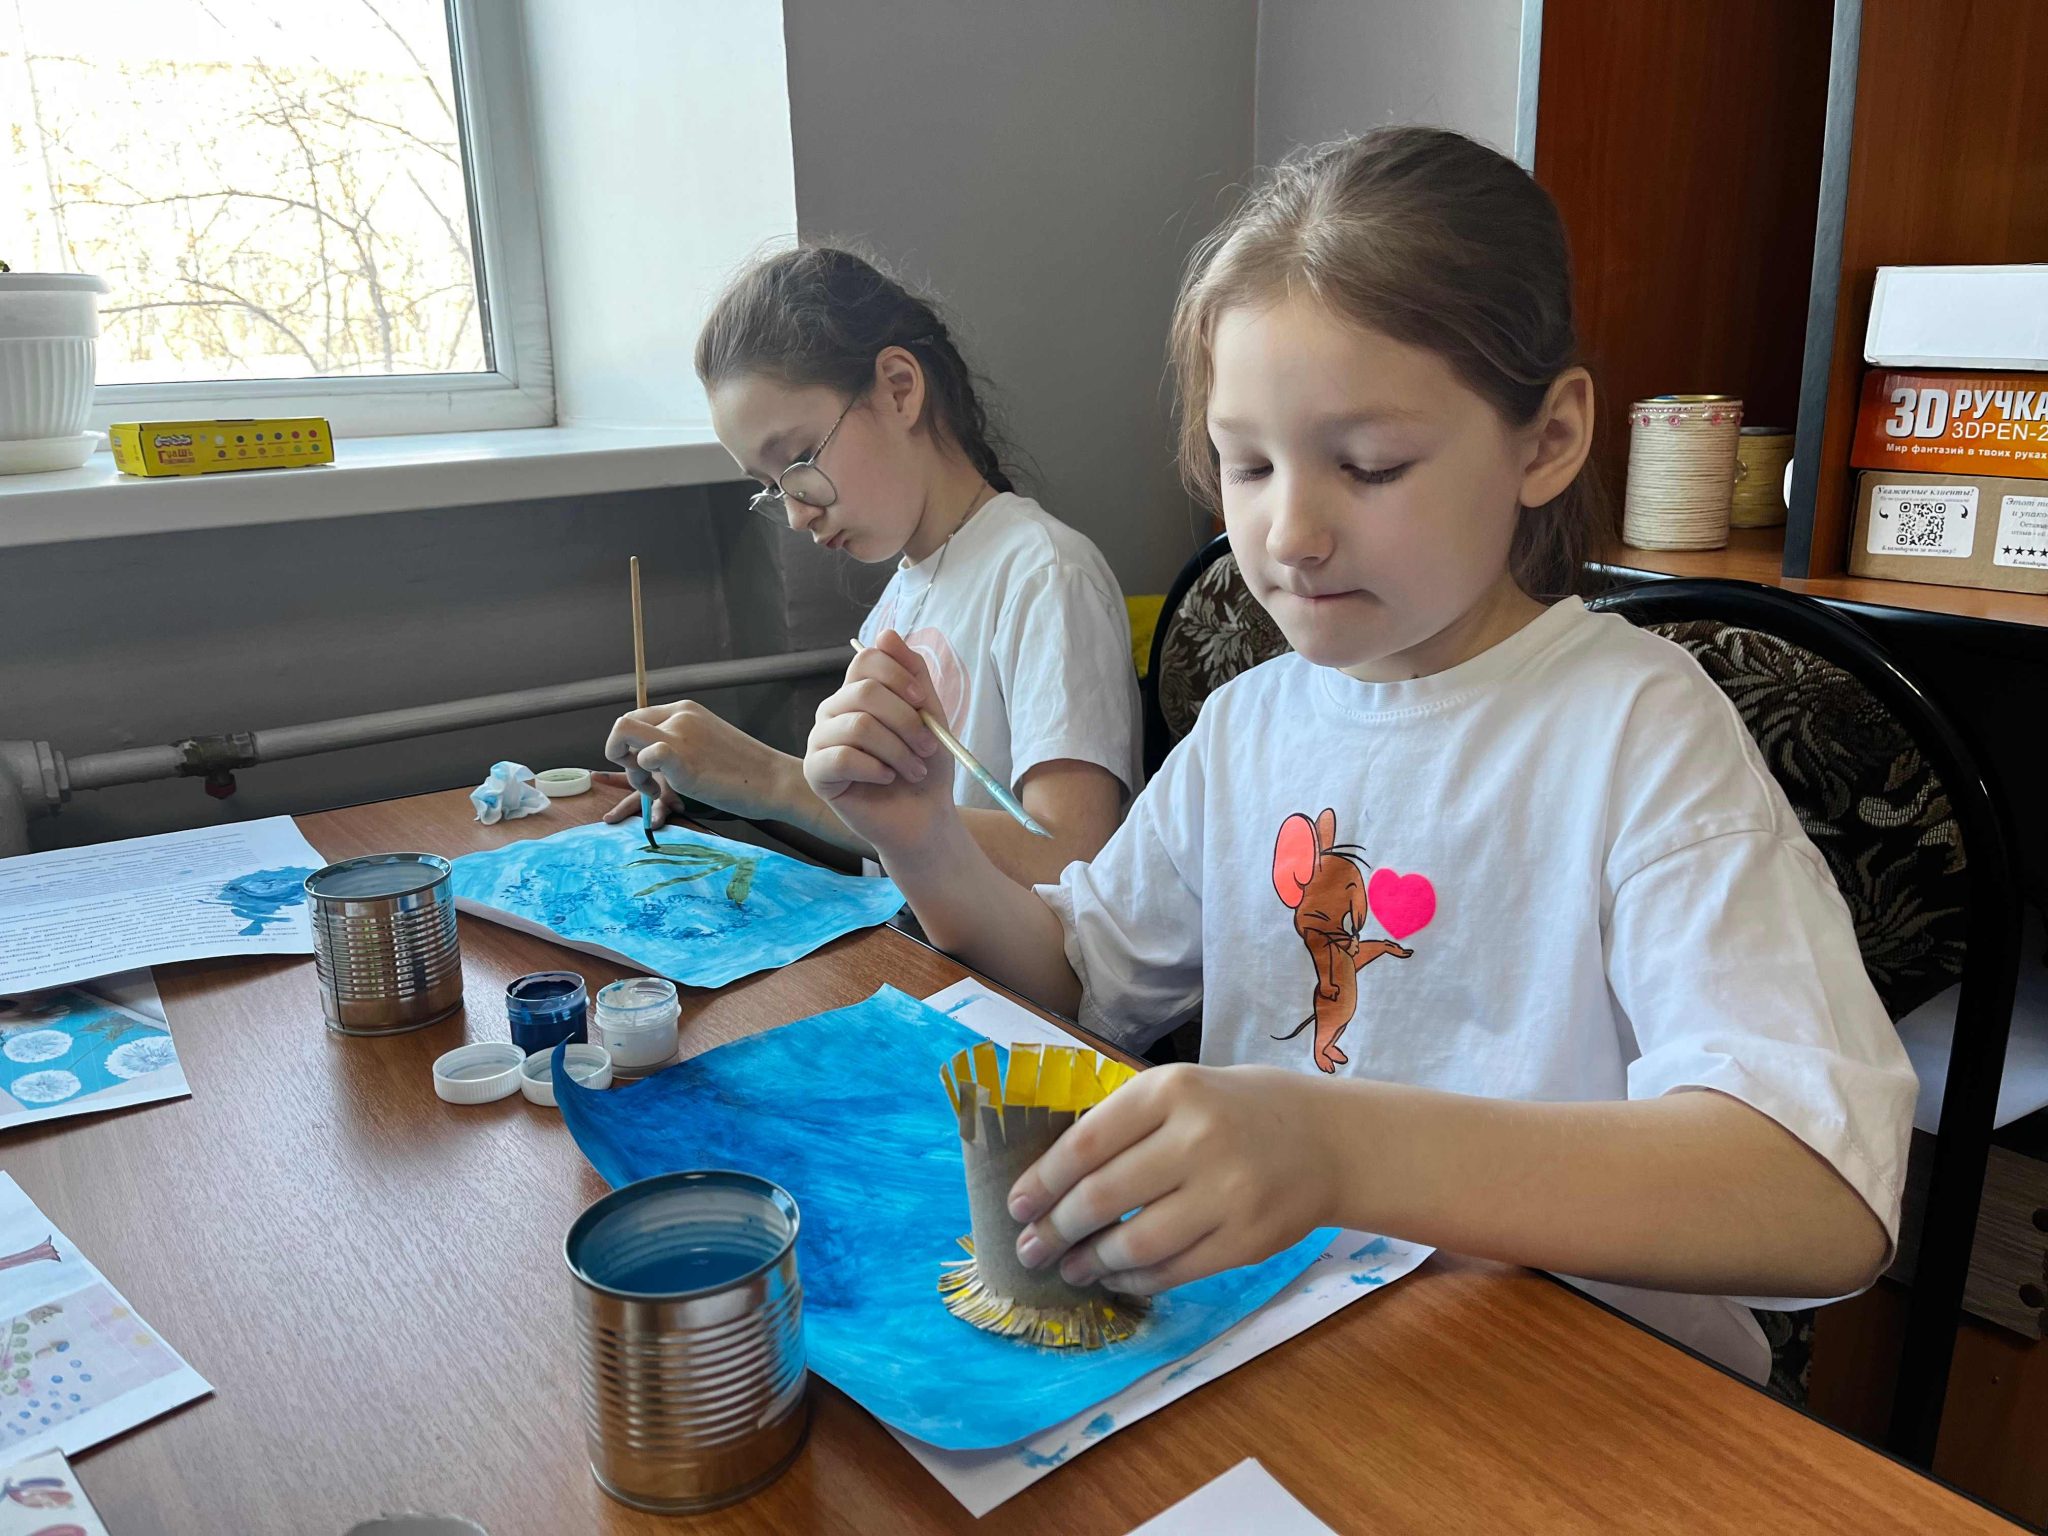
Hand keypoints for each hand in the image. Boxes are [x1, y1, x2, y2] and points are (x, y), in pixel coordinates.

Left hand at [602, 700, 788, 823]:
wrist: (775, 781)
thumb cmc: (743, 771)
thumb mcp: (706, 744)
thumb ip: (679, 743)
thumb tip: (648, 755)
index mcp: (685, 710)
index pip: (635, 719)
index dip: (631, 747)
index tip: (649, 770)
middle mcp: (679, 716)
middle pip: (622, 725)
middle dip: (622, 756)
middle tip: (647, 782)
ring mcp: (680, 735)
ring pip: (621, 735)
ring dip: (628, 767)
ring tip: (653, 790)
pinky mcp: (683, 759)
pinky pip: (645, 756)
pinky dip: (642, 777)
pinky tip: (660, 794)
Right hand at [803, 630, 954, 855]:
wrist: (924, 816)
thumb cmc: (924, 766)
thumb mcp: (929, 714)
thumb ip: (913, 674)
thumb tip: (887, 633)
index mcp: (858, 692)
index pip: (867, 659)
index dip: (899, 676)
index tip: (922, 702)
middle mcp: (834, 711)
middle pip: (864, 692)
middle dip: (906, 721)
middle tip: (928, 747)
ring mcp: (821, 740)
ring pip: (859, 725)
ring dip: (898, 750)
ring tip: (914, 770)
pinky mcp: (815, 772)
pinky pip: (843, 757)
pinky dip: (876, 769)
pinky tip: (886, 779)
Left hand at [1006, 1064, 1330, 1294]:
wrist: (1327, 1139)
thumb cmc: (1237, 1111)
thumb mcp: (1182, 1091)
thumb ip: (1125, 1125)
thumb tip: (1051, 1181)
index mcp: (1172, 1090)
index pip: (1086, 1143)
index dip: (1043, 1182)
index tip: (1017, 1205)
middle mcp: (1198, 1138)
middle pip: (1102, 1197)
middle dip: (1054, 1229)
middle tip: (1030, 1248)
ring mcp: (1226, 1193)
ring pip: (1134, 1243)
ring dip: (1089, 1262)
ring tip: (1070, 1268)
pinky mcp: (1246, 1240)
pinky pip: (1172, 1271)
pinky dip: (1133, 1279)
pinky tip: (1115, 1276)